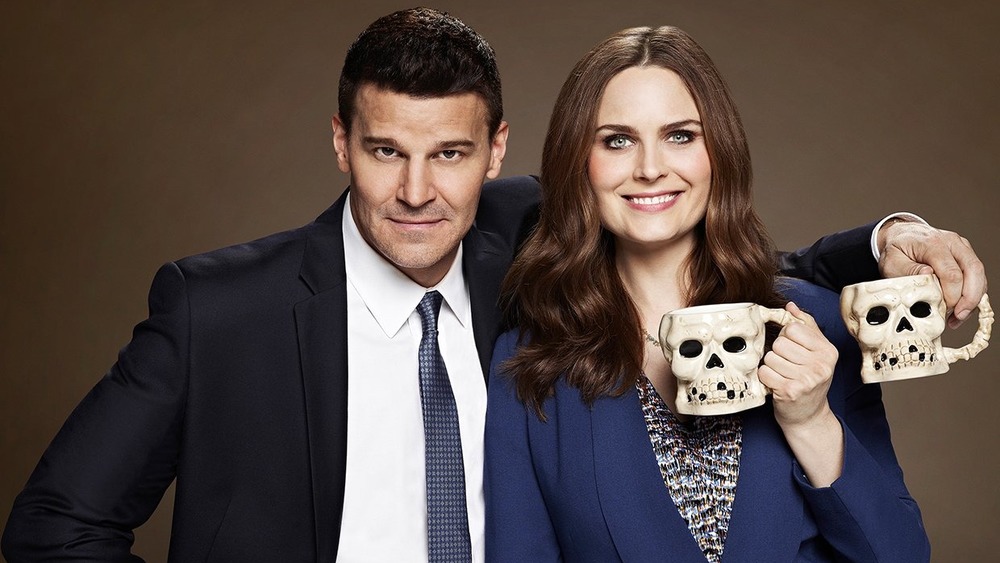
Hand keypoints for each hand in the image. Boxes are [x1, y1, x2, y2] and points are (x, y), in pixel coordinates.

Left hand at [758, 302, 838, 429]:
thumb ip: (805, 327)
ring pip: (770, 357)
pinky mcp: (790, 391)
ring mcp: (807, 379)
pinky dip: (765, 379)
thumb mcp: (815, 353)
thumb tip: (791, 306)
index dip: (786, 337)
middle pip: (780, 343)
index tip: (793, 351)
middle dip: (778, 354)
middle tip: (787, 367)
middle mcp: (821, 365)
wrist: (808, 416)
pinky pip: (764, 372)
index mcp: (828, 351)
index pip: (793, 328)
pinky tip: (777, 385)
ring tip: (783, 376)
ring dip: (771, 367)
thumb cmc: (809, 381)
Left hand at [877, 220, 986, 327]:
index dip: (951, 295)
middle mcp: (952, 242)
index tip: (943, 309)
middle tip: (959, 316)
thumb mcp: (892, 261)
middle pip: (974, 270)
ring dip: (973, 298)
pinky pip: (977, 276)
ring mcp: (961, 247)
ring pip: (979, 274)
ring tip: (957, 317)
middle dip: (970, 298)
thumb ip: (908, 270)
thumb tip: (928, 276)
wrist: (901, 235)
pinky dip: (972, 294)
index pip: (951, 273)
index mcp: (933, 243)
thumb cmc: (896, 249)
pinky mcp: (965, 255)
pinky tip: (959, 309)